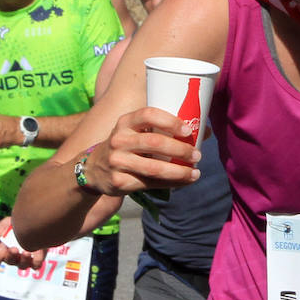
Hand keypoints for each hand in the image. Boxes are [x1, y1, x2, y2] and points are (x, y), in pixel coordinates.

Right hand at [0, 217, 45, 269]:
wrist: (37, 224)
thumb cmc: (19, 225)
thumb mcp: (9, 222)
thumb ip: (1, 227)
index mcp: (2, 250)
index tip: (1, 250)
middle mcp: (12, 257)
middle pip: (9, 261)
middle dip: (11, 255)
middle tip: (14, 249)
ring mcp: (24, 260)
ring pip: (22, 266)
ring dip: (24, 259)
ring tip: (27, 252)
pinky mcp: (36, 260)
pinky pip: (36, 265)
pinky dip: (36, 260)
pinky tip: (38, 251)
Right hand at [76, 107, 200, 196]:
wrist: (93, 170)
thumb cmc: (125, 147)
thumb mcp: (134, 132)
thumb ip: (162, 130)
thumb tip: (206, 131)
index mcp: (125, 122)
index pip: (148, 115)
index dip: (170, 121)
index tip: (187, 130)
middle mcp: (119, 140)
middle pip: (155, 142)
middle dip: (180, 149)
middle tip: (197, 155)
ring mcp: (118, 162)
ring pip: (155, 168)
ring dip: (179, 171)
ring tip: (196, 172)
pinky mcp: (120, 182)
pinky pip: (151, 184)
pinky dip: (172, 183)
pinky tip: (184, 181)